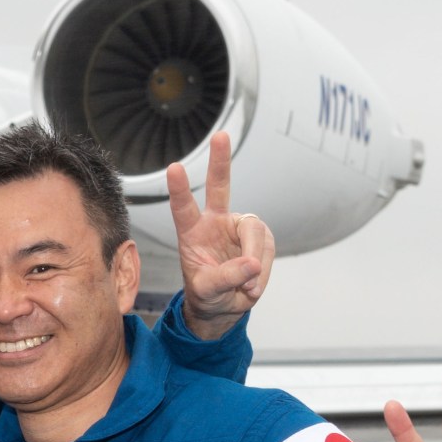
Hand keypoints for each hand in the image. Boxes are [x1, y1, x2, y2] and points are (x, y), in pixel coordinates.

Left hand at [166, 131, 273, 338]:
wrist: (224, 306)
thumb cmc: (208, 295)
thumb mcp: (208, 292)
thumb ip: (226, 278)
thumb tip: (252, 264)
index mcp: (192, 232)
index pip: (183, 207)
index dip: (179, 189)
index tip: (174, 167)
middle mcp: (215, 222)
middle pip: (220, 187)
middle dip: (220, 162)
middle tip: (220, 135)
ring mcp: (239, 228)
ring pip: (256, 233)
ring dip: (255, 261)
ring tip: (246, 287)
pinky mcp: (259, 238)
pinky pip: (267, 249)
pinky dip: (263, 270)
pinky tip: (252, 284)